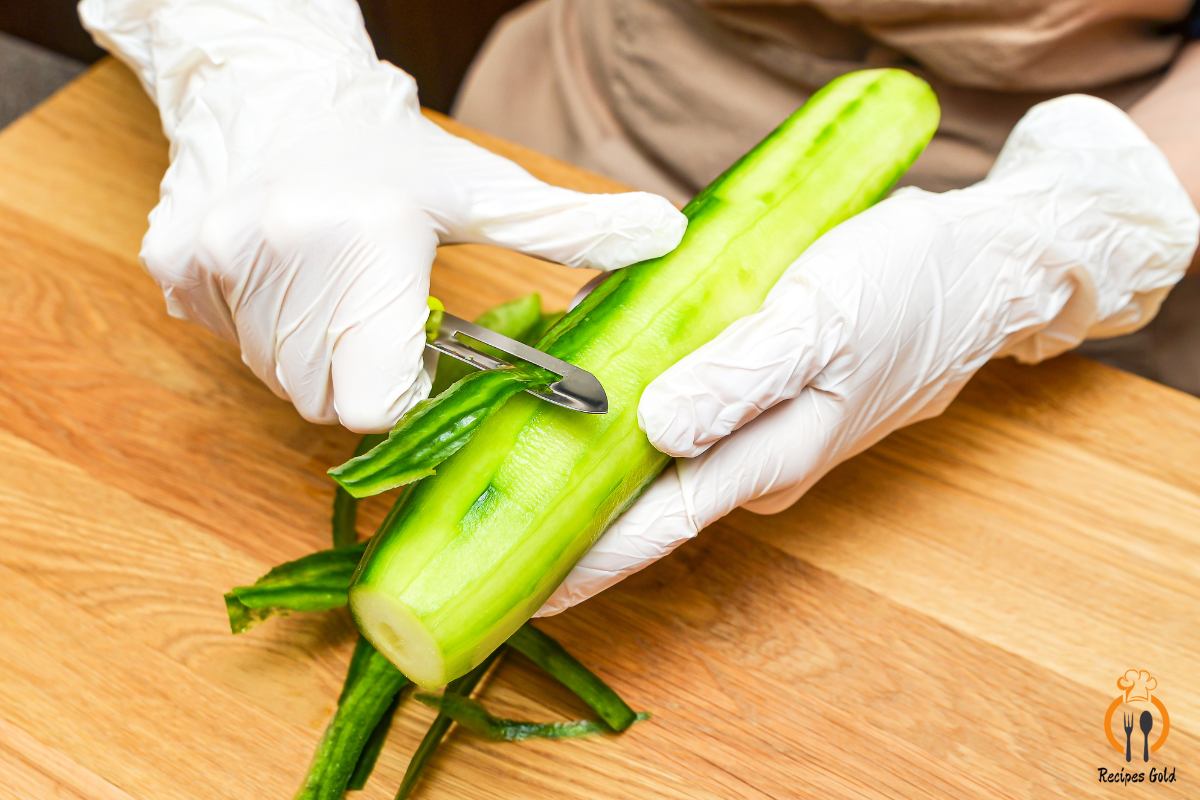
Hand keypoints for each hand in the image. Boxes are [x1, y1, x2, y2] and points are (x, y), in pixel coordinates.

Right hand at [81, 0, 684, 431]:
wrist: (276, 93)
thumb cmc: (389, 150)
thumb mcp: (482, 189)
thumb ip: (569, 227)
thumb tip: (668, 234)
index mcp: (366, 239)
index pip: (374, 401)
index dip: (402, 393)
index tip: (417, 352)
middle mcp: (281, 253)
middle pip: (325, 397)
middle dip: (364, 374)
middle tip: (379, 313)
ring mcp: (219, 264)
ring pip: (279, 378)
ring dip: (317, 355)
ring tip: (336, 289)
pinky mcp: (178, 268)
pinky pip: (233, 343)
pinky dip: (267, 331)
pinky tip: (289, 278)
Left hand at [538, 94, 1198, 615]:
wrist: (977, 267)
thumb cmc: (906, 287)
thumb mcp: (819, 320)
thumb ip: (739, 377)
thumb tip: (655, 429)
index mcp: (772, 456)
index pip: (663, 523)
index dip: (591, 560)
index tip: (526, 590)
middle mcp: (758, 457)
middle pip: (651, 494)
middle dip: (576, 509)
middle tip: (498, 515)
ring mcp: (761, 428)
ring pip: (662, 446)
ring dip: (599, 444)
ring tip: (523, 436)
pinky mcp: (762, 391)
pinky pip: (685, 402)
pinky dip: (636, 389)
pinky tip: (596, 357)